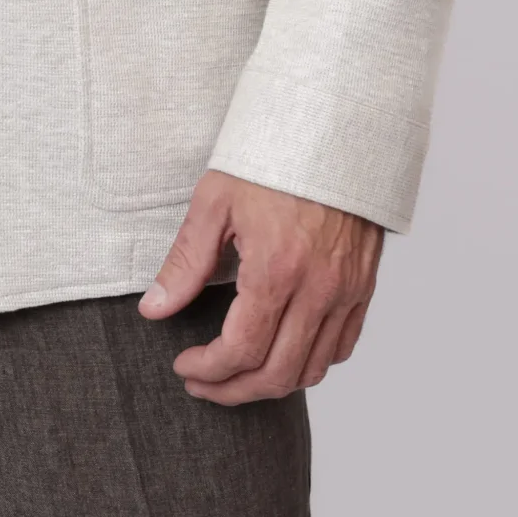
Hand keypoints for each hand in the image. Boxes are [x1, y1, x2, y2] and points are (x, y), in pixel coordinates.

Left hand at [138, 169, 381, 403]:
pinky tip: (282, 352)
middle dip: (233, 390)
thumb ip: (186, 262)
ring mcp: (347, 290)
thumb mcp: (216, 200)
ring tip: (237, 376)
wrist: (333, 126)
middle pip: (277, 374)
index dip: (208, 370)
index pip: (241, 350)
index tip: (184, 366)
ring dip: (271, 384)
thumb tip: (154, 309)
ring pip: (313, 369)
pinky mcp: (364, 285)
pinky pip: (342, 346)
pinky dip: (311, 363)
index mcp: (277, 268)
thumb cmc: (271, 157)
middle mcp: (319, 288)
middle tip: (202, 383)